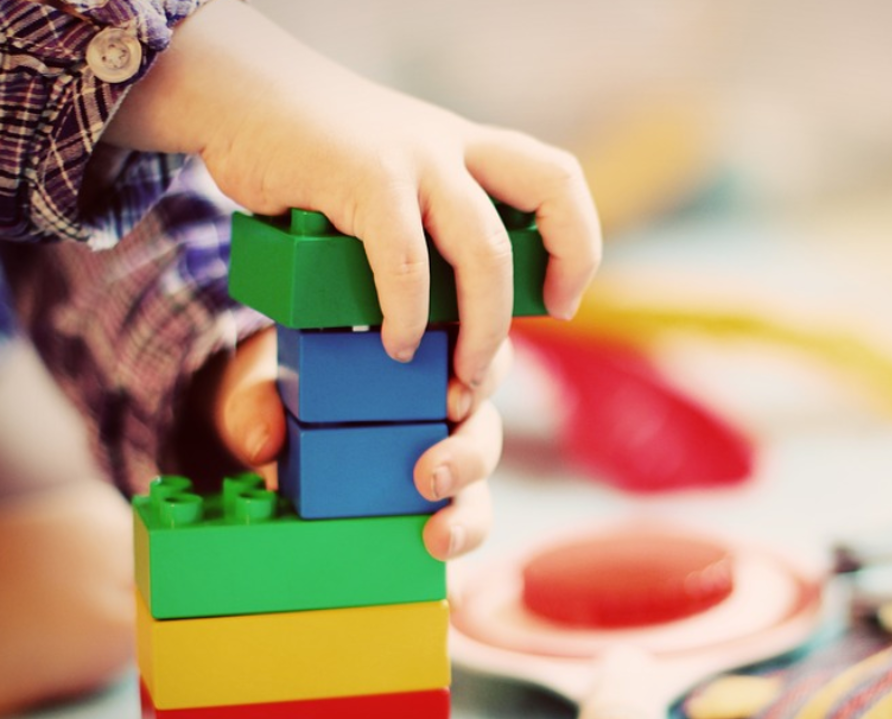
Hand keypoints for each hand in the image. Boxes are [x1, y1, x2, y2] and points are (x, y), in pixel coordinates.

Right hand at [105, 0, 601, 393]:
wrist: (237, 95)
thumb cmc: (312, 156)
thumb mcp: (392, 177)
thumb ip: (426, 224)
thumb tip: (447, 311)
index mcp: (467, 148)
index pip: (558, 180)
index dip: (578, 242)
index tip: (562, 300)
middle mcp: (453, 146)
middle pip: (553, 190)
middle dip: (563, 269)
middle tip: (534, 332)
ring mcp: (413, 157)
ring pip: (485, 250)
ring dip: (482, 327)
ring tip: (458, 376)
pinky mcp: (364, 176)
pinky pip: (405, 260)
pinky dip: (405, 314)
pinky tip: (392, 343)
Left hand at [210, 328, 510, 560]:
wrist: (271, 438)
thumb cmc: (285, 395)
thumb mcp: (264, 388)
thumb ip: (256, 404)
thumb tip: (262, 442)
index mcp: (422, 361)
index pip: (476, 357)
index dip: (481, 375)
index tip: (452, 399)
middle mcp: (445, 411)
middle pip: (484, 426)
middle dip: (469, 454)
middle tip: (431, 475)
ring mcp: (444, 463)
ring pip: (479, 486)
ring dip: (469, 513)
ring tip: (439, 536)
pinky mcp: (433, 509)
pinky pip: (460, 527)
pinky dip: (458, 549)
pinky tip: (445, 573)